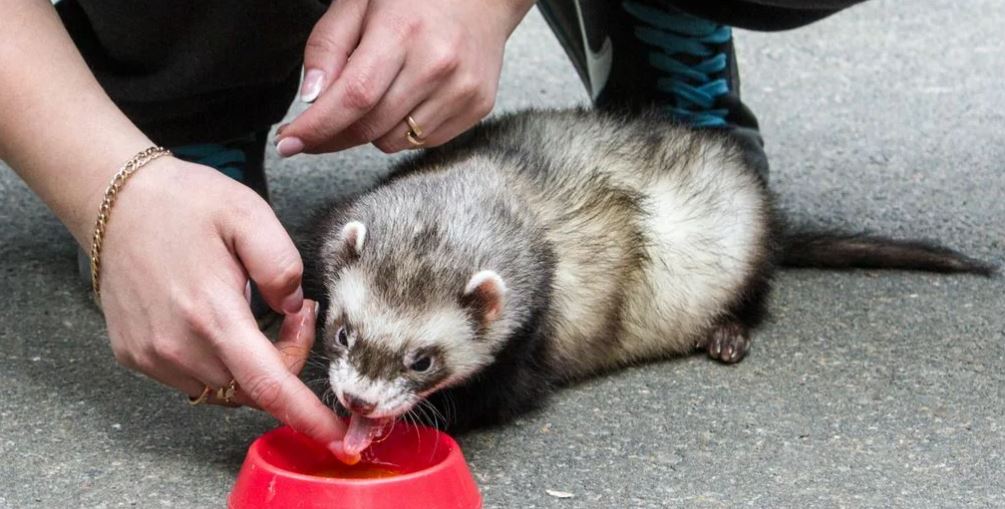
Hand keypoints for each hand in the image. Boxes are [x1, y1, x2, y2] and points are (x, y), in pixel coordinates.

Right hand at [96, 157, 351, 459]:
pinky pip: (194, 378)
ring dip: (252, 362)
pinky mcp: (136, 355)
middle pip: (254, 386)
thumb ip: (282, 265)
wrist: (112, 201)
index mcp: (212, 314)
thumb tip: (292, 309)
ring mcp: (152, 355)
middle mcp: (178, 345)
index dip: (306, 414)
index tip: (337, 435)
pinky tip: (219, 318)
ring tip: (252, 308)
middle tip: (294, 310)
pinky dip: (219, 361)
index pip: (269, 383)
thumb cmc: (185, 203)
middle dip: (287, 358)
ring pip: (225, 387)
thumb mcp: (248, 214)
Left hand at [275, 0, 534, 154]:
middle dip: (333, 134)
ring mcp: (462, 89)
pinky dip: (404, 130)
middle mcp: (438, 64)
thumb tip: (311, 100)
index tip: (288, 144)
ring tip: (377, 94)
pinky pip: (424, 142)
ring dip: (371, 130)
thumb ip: (328, 47)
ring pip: (394, 142)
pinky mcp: (477, 106)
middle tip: (318, 125)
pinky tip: (407, 98)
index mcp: (403, 31)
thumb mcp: (358, 3)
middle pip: (370, 127)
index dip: (317, 127)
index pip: (354, 97)